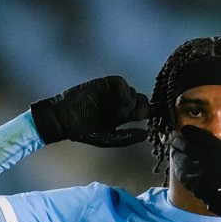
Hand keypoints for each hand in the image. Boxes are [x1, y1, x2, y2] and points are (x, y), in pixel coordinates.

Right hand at [29, 76, 150, 145]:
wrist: (64, 118)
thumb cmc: (83, 131)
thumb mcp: (107, 138)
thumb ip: (126, 137)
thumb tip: (146, 134)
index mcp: (122, 117)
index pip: (142, 111)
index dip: (152, 113)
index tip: (156, 118)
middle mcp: (120, 104)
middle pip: (142, 100)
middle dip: (144, 108)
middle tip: (136, 116)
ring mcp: (113, 93)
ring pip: (133, 92)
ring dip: (131, 102)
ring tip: (121, 112)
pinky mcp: (105, 84)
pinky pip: (121, 83)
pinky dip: (125, 90)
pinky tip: (122, 100)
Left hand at [171, 116, 220, 221]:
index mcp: (219, 150)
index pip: (197, 134)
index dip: (188, 130)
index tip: (185, 130)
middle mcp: (207, 159)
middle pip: (185, 145)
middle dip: (177, 140)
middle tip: (175, 139)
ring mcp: (199, 173)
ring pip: (180, 159)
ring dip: (176, 153)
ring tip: (175, 150)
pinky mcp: (194, 186)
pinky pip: (181, 174)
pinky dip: (178, 168)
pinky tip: (180, 165)